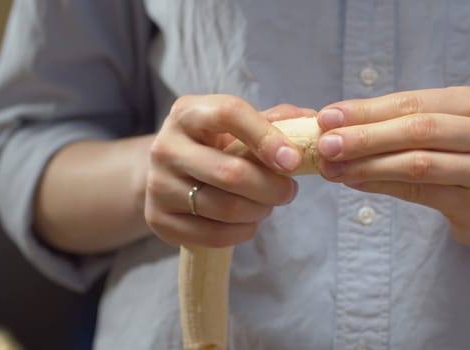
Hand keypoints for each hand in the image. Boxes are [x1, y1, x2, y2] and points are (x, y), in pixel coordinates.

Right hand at [145, 95, 313, 246]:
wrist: (170, 174)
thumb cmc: (214, 145)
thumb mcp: (238, 126)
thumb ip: (275, 121)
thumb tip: (311, 120)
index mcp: (188, 112)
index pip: (229, 114)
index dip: (267, 137)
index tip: (294, 160)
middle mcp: (165, 146)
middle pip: (230, 172)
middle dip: (272, 187)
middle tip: (290, 191)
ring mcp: (158, 185)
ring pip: (225, 207)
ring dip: (260, 209)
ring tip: (268, 203)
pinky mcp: (158, 219)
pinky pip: (214, 234)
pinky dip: (243, 231)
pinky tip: (249, 221)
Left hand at [317, 87, 469, 252]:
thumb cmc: (461, 163)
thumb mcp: (438, 134)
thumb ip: (395, 127)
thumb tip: (333, 128)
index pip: (412, 102)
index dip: (366, 110)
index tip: (326, 116)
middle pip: (417, 129)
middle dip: (364, 136)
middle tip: (325, 144)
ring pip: (418, 162)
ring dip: (368, 165)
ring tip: (332, 168)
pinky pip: (421, 192)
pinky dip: (382, 185)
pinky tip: (355, 183)